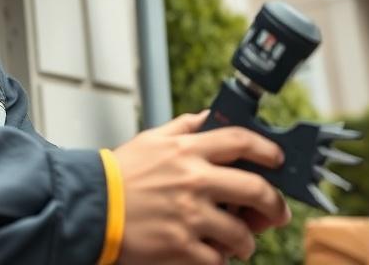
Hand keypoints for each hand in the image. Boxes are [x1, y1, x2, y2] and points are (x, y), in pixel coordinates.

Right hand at [112, 111, 290, 263]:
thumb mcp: (150, 139)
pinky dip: (218, 258)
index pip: (240, 141)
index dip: (268, 150)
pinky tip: (211, 253)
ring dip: (246, 240)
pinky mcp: (181, 247)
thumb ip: (183, 126)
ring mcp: (189, 216)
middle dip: (274, 204)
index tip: (278, 160)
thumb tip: (209, 117)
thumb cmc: (120, 174)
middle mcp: (193, 180)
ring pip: (241, 233)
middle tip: (277, 212)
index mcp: (186, 150)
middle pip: (255, 188)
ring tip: (239, 242)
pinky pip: (217, 259)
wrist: (90, 207)